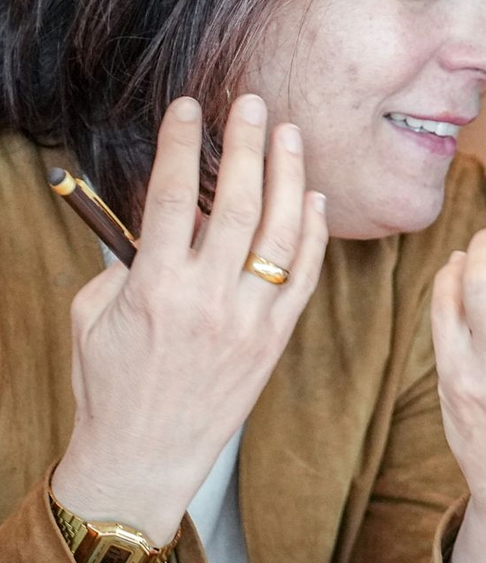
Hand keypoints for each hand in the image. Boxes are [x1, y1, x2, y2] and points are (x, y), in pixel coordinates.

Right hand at [51, 95, 326, 545]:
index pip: (170, 198)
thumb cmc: (110, 385)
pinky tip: (314, 197)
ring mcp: (249, 320)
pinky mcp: (276, 339)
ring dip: (287, 177)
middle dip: (246, 146)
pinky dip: (313, 233)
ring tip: (290, 134)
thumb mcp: (95, 316)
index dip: (182, 145)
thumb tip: (171, 215)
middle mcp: (207, 300)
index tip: (190, 107)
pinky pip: (304, 276)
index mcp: (154, 289)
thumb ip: (130, 261)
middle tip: (253, 105)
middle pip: (235, 204)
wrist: (143, 457)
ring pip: (279, 232)